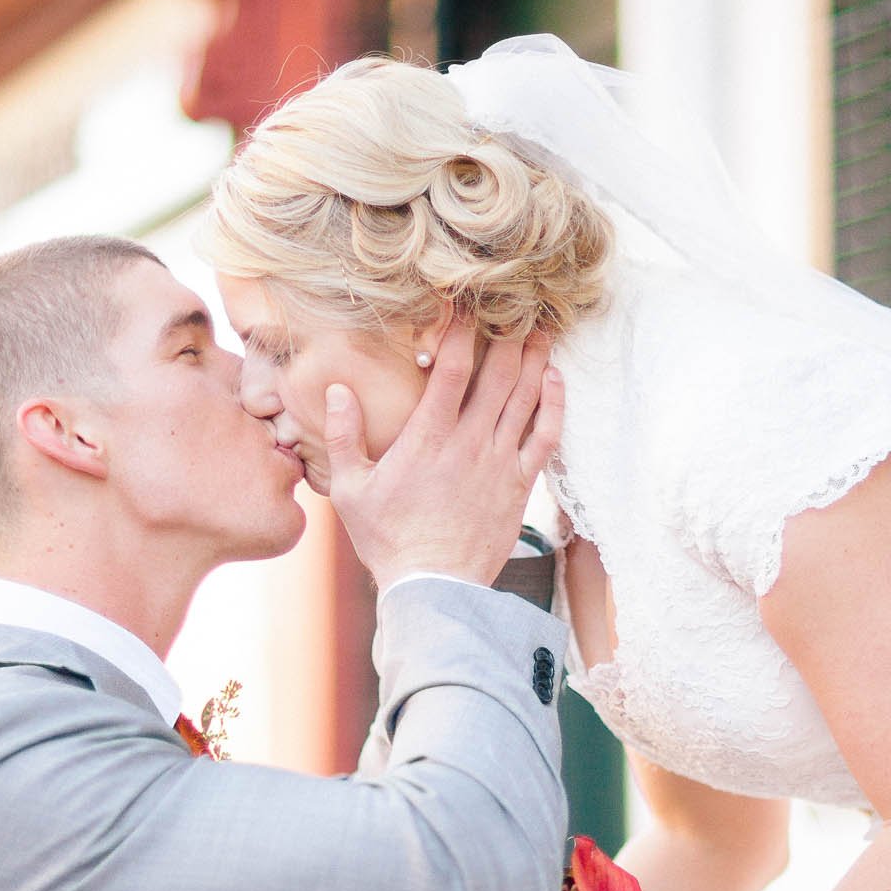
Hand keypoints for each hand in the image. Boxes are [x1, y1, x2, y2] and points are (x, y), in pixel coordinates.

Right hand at [325, 319, 563, 588]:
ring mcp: (498, 463)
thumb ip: (345, 437)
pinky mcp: (518, 485)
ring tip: (541, 328)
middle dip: (507, 334)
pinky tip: (554, 379)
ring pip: (524, 398)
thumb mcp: (351, 490)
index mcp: (428, 438)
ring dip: (534, 359)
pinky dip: (553, 404)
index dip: (461, 329)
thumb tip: (337, 391)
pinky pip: (543, 436)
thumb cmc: (389, 540)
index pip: (452, 368)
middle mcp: (469, 443)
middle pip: (498, 374)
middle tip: (515, 305)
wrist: (434, 588)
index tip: (463, 303)